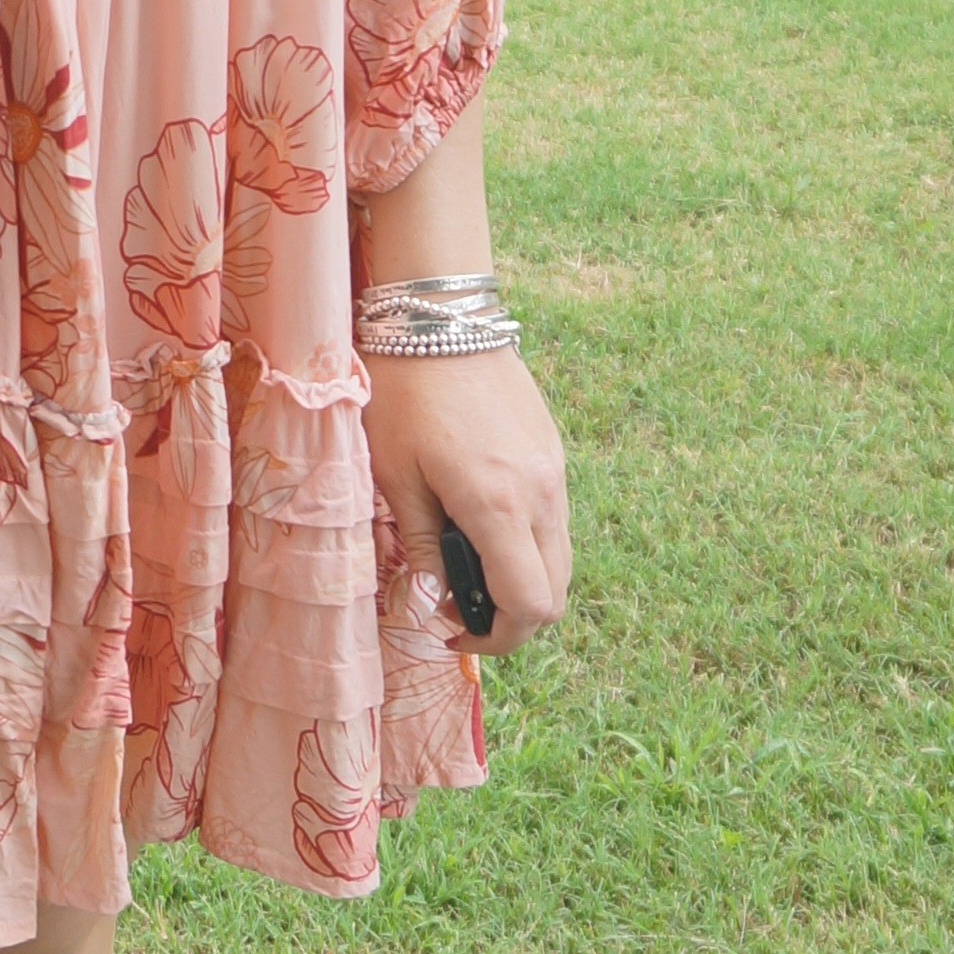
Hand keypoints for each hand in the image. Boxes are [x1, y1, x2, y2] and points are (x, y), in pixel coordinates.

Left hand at [363, 346, 570, 658]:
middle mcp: (542, 493)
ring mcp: (555, 470)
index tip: (450, 632)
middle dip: (511, 618)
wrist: (440, 315)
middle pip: (555, 592)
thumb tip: (430, 601)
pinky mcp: (553, 451)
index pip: (529, 605)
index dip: (496, 639)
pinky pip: (554, 519)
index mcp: (499, 504)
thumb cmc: (404, 391)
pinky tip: (479, 522)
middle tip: (456, 609)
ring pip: (559, 557)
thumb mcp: (395, 474)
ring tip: (463, 564)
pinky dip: (526, 543)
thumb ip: (420, 545)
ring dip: (520, 579)